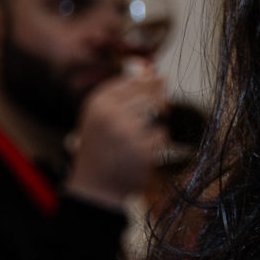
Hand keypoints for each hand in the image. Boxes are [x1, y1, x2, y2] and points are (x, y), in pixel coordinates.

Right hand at [67, 63, 168, 207]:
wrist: (95, 186)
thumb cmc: (100, 149)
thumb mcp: (100, 117)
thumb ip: (122, 95)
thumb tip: (156, 74)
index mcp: (98, 103)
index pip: (132, 82)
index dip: (150, 81)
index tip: (160, 81)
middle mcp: (110, 114)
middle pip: (149, 95)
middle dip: (160, 100)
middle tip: (163, 109)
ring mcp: (127, 132)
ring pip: (158, 113)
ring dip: (158, 122)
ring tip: (146, 134)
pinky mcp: (142, 150)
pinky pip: (162, 134)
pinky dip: (159, 141)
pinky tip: (146, 150)